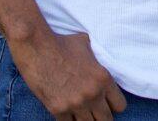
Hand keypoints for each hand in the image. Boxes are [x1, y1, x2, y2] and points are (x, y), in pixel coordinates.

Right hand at [11, 30, 127, 119]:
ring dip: (85, 118)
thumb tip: (99, 57)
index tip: (106, 102)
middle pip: (106, 120)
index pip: (120, 106)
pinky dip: (68, 120)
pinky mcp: (58, 109)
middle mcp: (93, 93)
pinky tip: (66, 112)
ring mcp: (75, 104)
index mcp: (103, 78)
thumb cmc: (62, 43)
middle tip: (93, 109)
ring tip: (80, 111)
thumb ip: (96, 58)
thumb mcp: (87, 46)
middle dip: (101, 115)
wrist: (37, 47)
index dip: (113, 105)